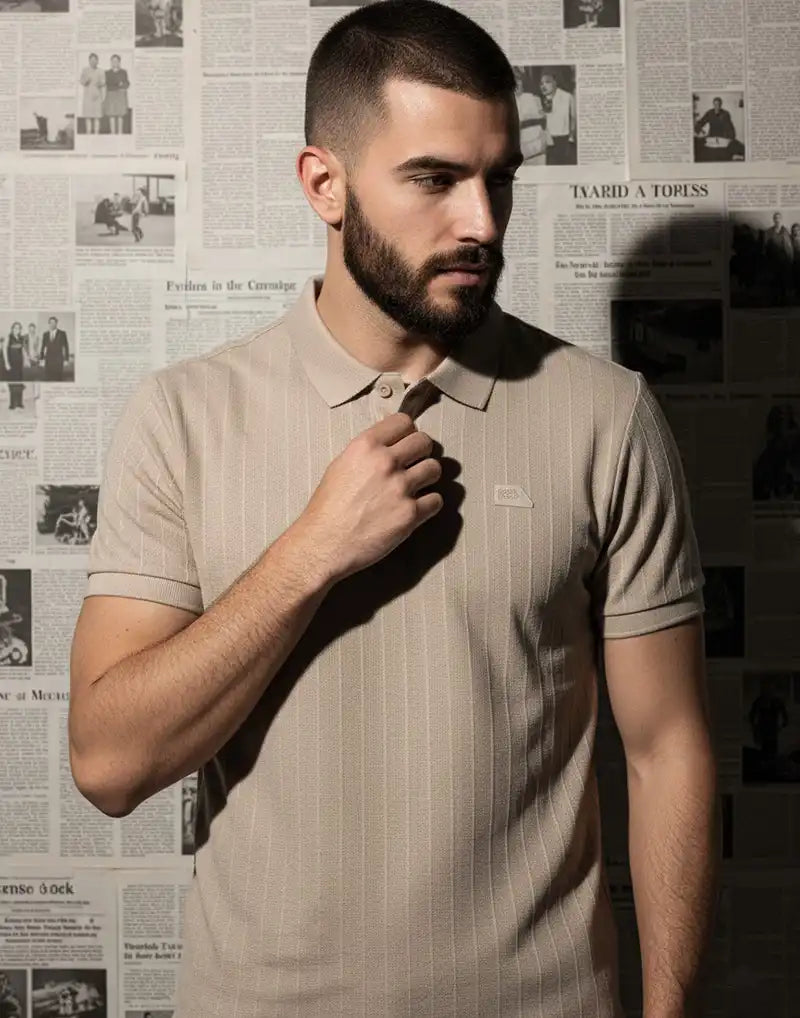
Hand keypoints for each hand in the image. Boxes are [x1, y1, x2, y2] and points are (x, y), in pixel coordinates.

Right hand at [294, 412, 442, 582]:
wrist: (323, 544)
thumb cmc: (327, 508)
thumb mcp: (340, 466)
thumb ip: (367, 453)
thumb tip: (389, 446)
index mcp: (365, 446)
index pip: (403, 421)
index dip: (407, 433)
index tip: (405, 443)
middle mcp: (385, 462)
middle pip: (424, 441)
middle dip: (422, 452)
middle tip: (414, 465)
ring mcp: (400, 488)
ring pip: (435, 469)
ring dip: (428, 477)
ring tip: (416, 487)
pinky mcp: (410, 514)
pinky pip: (436, 500)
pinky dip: (429, 505)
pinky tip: (416, 508)